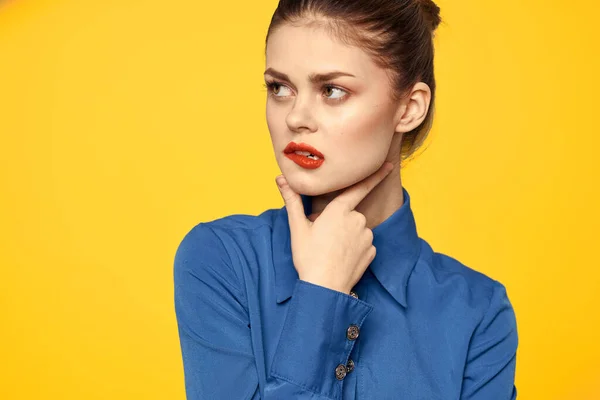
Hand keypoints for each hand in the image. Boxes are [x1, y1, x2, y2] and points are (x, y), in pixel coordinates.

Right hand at [275, 162, 393, 293]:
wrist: (324, 288)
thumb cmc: (308, 257)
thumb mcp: (298, 227)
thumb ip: (292, 200)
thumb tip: (280, 179)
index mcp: (339, 210)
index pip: (360, 187)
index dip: (376, 175)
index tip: (389, 165)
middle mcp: (357, 220)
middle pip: (350, 213)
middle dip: (340, 220)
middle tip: (323, 237)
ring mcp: (367, 236)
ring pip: (358, 229)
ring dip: (348, 234)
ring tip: (331, 249)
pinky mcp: (372, 251)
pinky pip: (364, 244)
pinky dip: (355, 247)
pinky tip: (342, 257)